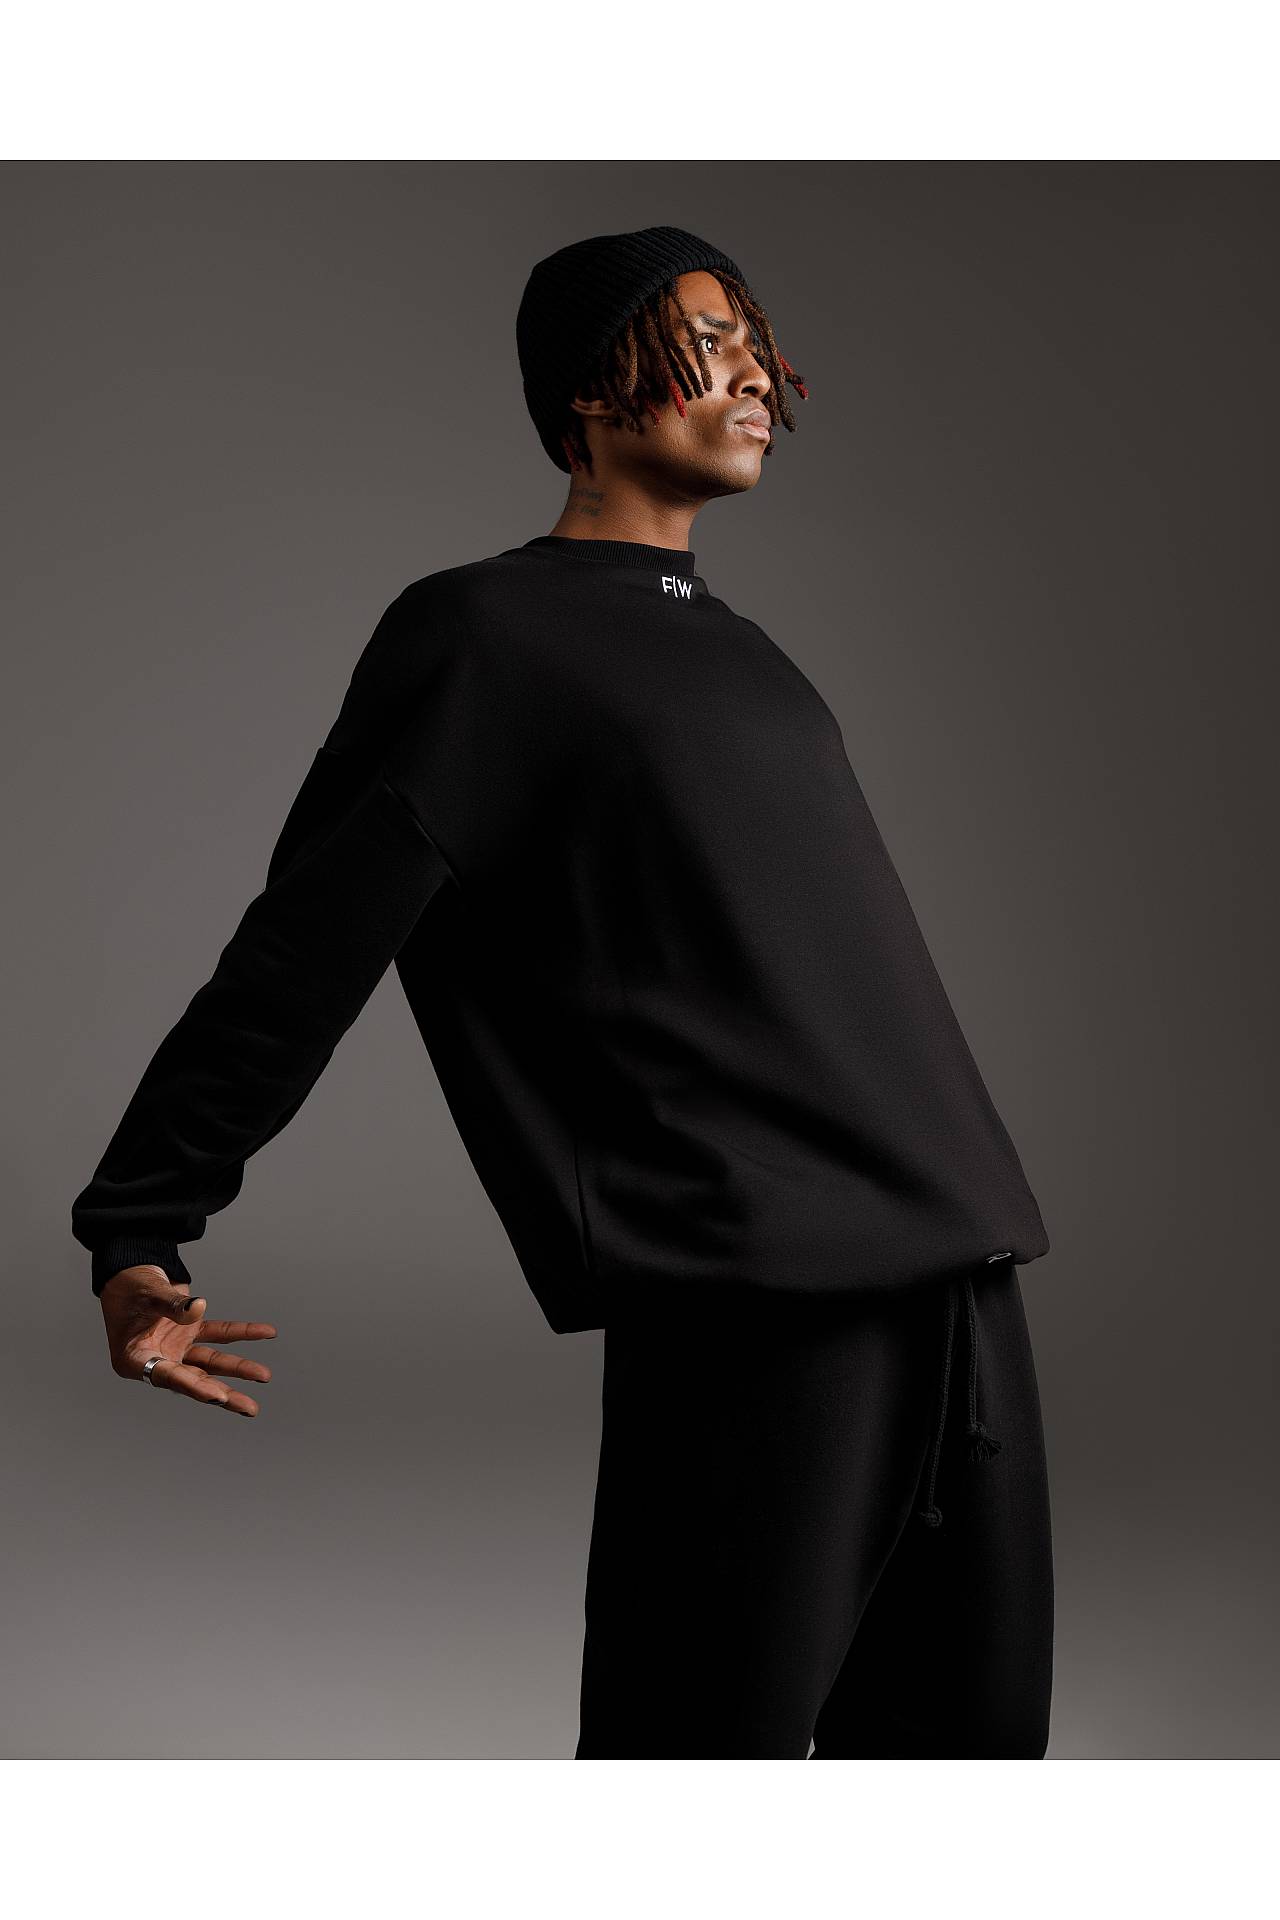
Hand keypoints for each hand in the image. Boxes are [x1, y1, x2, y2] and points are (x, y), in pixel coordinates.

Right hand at [99, 1264, 276, 1416]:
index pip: (168, 1377)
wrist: (128, 1271)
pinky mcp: (190, 1332)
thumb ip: (172, 1304)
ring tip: (264, 1377)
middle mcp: (157, 1359)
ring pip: (210, 1362)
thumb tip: (199, 1308)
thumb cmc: (129, 1286)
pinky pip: (219, 1334)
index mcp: (135, 1360)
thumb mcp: (147, 1294)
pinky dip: (241, 1332)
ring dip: (237, 1368)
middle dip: (223, 1394)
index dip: (194, 1387)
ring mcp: (176, 1347)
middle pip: (193, 1380)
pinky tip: (266, 1332)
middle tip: (250, 1409)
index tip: (218, 1396)